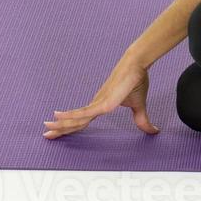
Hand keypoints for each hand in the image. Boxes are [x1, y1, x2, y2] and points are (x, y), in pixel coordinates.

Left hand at [43, 57, 159, 138]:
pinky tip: (58, 117)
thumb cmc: (136, 80)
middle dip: (60, 129)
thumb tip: (153, 131)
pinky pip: (85, 112)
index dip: (71, 127)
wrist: (138, 65)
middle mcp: (96, 105)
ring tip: (47, 130)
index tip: (59, 132)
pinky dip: (71, 116)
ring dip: (61, 125)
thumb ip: (141, 120)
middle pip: (75, 121)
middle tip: (46, 135)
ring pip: (76, 119)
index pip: (83, 120)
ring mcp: (98, 103)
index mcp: (101, 107)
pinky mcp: (104, 102)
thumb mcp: (139, 106)